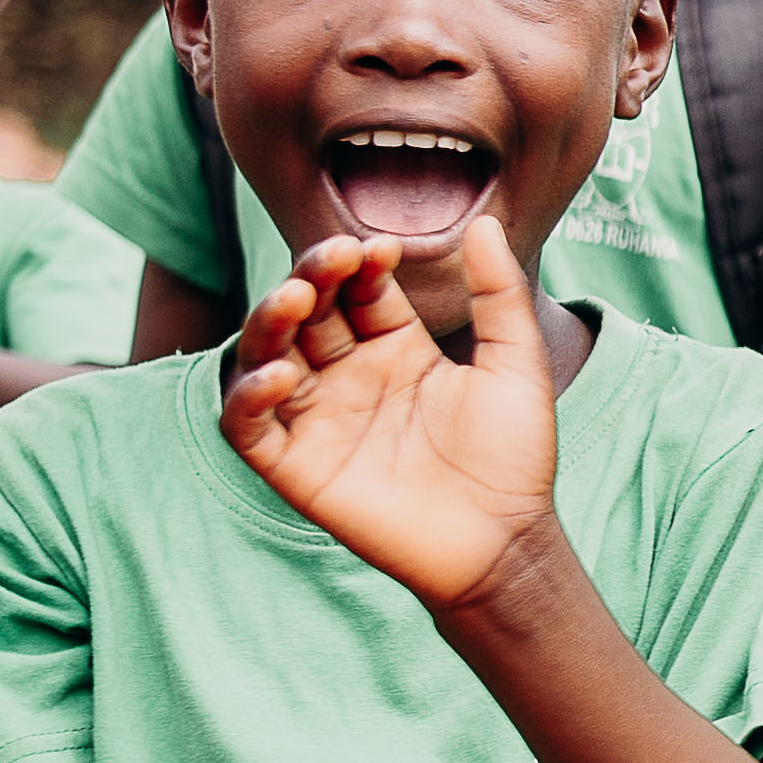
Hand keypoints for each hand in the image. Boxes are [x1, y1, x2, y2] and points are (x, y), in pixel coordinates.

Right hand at [219, 220, 561, 610]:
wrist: (504, 541)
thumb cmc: (514, 457)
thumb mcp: (516, 363)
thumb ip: (500, 293)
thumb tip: (486, 221)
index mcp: (395, 348)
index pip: (357, 288)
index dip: (358, 262)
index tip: (379, 248)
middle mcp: (349, 376)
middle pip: (306, 310)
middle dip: (311, 277)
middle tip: (333, 260)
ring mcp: (318, 419)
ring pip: (265, 354)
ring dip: (270, 320)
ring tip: (296, 300)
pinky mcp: (295, 467)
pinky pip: (247, 426)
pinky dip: (247, 396)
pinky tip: (280, 375)